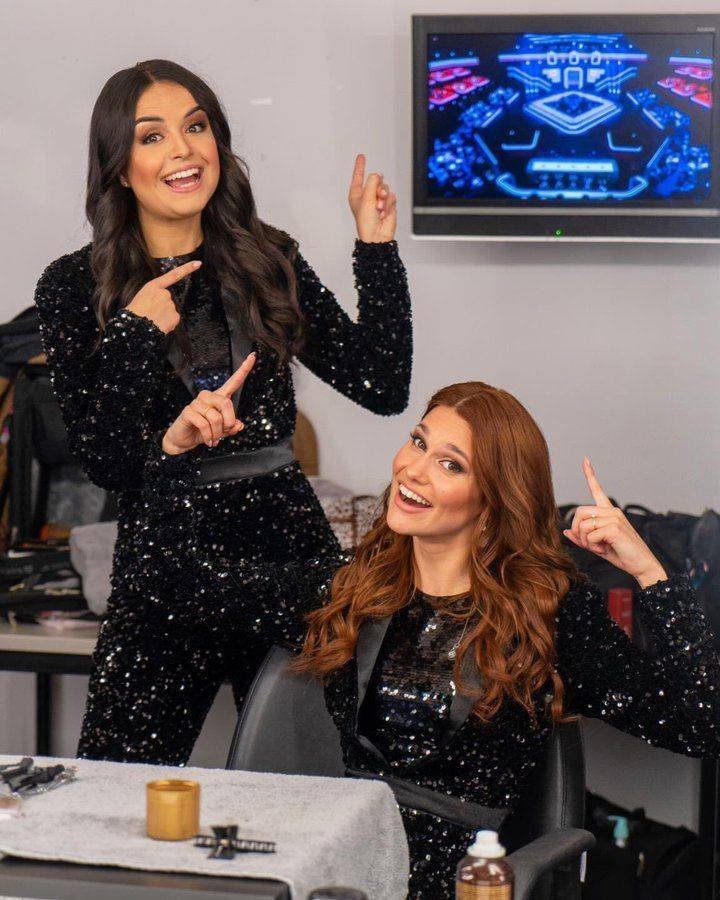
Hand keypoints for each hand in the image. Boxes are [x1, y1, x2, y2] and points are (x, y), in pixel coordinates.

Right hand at [127, 259, 201, 333]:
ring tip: (152, 321)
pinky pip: (173, 320)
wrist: (133, 328)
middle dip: (162, 308)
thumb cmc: (133, 314)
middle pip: (168, 300)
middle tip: (150, 315)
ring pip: (170, 311)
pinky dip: (168, 324)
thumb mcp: (141, 298)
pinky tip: (159, 325)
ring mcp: (171, 304)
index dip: (187, 269)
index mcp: (153, 286)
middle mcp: (165, 293)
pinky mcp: (175, 316)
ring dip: (163, 317)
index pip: (173, 275)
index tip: (198, 263)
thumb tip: (160, 306)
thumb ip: (154, 297)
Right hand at [161, 352, 255, 454]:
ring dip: (217, 433)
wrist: (184, 440)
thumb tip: (239, 425)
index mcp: (219, 397)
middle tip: (225, 433)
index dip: (244, 369)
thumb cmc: (204, 432)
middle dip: (229, 422)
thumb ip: (232, 427)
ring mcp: (197, 402)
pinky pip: (204, 424)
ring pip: (216, 418)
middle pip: (227, 404)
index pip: (234, 381)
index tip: (253, 356)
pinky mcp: (188, 411)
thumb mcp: (222, 431)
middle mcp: (208, 396)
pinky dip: (208, 436)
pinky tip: (208, 441)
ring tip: (214, 439)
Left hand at [348, 153, 396, 242]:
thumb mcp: (366, 198)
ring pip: (385, 188)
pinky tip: (384, 212)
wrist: (377, 235)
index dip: (360, 166)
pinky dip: (389, 204)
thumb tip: (378, 174)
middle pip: (375, 180)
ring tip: (379, 208)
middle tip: (377, 196)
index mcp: (357, 194)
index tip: (361, 156)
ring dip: (383, 198)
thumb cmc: (366, 222)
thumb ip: (372, 182)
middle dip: (378, 187)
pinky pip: (391, 196)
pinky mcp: (388, 204)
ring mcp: (378, 200)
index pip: (358, 176)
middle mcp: (367, 196)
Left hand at [563, 458, 667, 588]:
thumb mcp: (598, 546)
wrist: (641, 566)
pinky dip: (592, 546)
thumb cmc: (622, 555)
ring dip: (586, 541)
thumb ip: (583, 538)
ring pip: (583, 525)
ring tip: (599, 547)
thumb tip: (566, 533)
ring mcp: (614, 518)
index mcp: (609, 513)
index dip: (590, 475)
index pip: (597, 490)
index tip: (585, 460)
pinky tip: (604, 549)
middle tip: (587, 543)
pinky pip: (590, 535)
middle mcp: (612, 511)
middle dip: (577, 530)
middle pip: (580, 512)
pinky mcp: (615, 527)